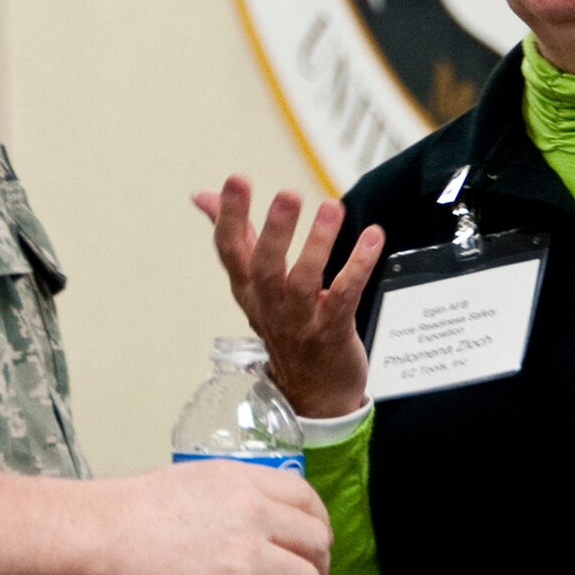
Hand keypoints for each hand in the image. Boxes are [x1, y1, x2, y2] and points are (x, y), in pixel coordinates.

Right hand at [88, 459, 330, 574]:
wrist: (96, 540)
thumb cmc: (126, 516)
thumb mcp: (189, 484)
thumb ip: (226, 498)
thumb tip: (238, 517)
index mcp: (243, 481)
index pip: (307, 498)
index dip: (316, 530)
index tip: (306, 553)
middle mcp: (253, 512)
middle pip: (317, 544)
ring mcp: (246, 554)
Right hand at [193, 176, 384, 417]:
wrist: (313, 395)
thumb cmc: (285, 327)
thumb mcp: (253, 284)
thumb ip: (235, 235)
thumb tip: (202, 195)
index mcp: (248, 288)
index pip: (230, 249)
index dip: (231, 215)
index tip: (236, 180)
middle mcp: (269, 304)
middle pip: (265, 267)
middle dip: (275, 230)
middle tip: (288, 194)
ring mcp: (300, 321)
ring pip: (304, 282)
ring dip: (318, 244)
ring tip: (332, 208)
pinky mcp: (332, 331)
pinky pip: (344, 296)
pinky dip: (358, 266)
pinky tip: (372, 237)